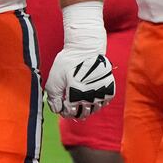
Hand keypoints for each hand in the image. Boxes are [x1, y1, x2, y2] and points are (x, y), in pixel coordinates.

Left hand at [44, 1, 115, 118]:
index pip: (69, 113)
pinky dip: (96, 102)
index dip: (63, 110)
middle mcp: (90, 97)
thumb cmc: (69, 62)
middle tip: (70, 102)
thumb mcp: (54, 79)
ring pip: (93, 110)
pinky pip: (103, 103)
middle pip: (82, 114)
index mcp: (76, 95)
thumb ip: (53, 98)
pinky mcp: (109, 89)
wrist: (86, 48)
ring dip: (85, 107)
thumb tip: (57, 109)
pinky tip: (90, 94)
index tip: (62, 104)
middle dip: (74, 110)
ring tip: (80, 98)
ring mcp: (101, 94)